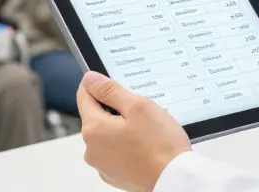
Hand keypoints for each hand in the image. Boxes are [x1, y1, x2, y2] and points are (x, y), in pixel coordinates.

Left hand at [78, 71, 191, 191]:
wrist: (174, 179)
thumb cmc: (160, 145)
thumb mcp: (137, 106)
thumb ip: (110, 90)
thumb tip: (90, 80)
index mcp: (93, 130)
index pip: (84, 95)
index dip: (98, 85)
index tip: (114, 84)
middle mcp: (92, 150)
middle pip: (96, 116)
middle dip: (115, 109)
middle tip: (141, 112)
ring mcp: (102, 165)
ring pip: (107, 134)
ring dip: (121, 128)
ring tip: (146, 132)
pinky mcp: (114, 174)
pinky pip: (115, 151)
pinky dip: (126, 145)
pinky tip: (145, 146)